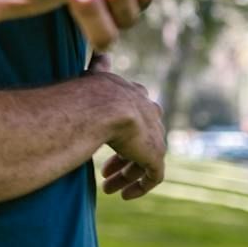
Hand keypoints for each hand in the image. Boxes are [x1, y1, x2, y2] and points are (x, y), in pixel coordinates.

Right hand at [89, 56, 164, 199]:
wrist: (105, 105)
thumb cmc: (92, 91)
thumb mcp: (96, 76)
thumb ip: (100, 67)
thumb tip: (100, 50)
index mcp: (137, 98)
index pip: (135, 117)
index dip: (120, 134)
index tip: (105, 147)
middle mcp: (150, 118)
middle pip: (141, 142)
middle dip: (123, 160)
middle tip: (105, 174)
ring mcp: (154, 138)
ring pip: (144, 162)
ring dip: (126, 176)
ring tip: (109, 189)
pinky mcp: (155, 156)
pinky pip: (152, 177)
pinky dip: (139, 187)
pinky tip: (124, 195)